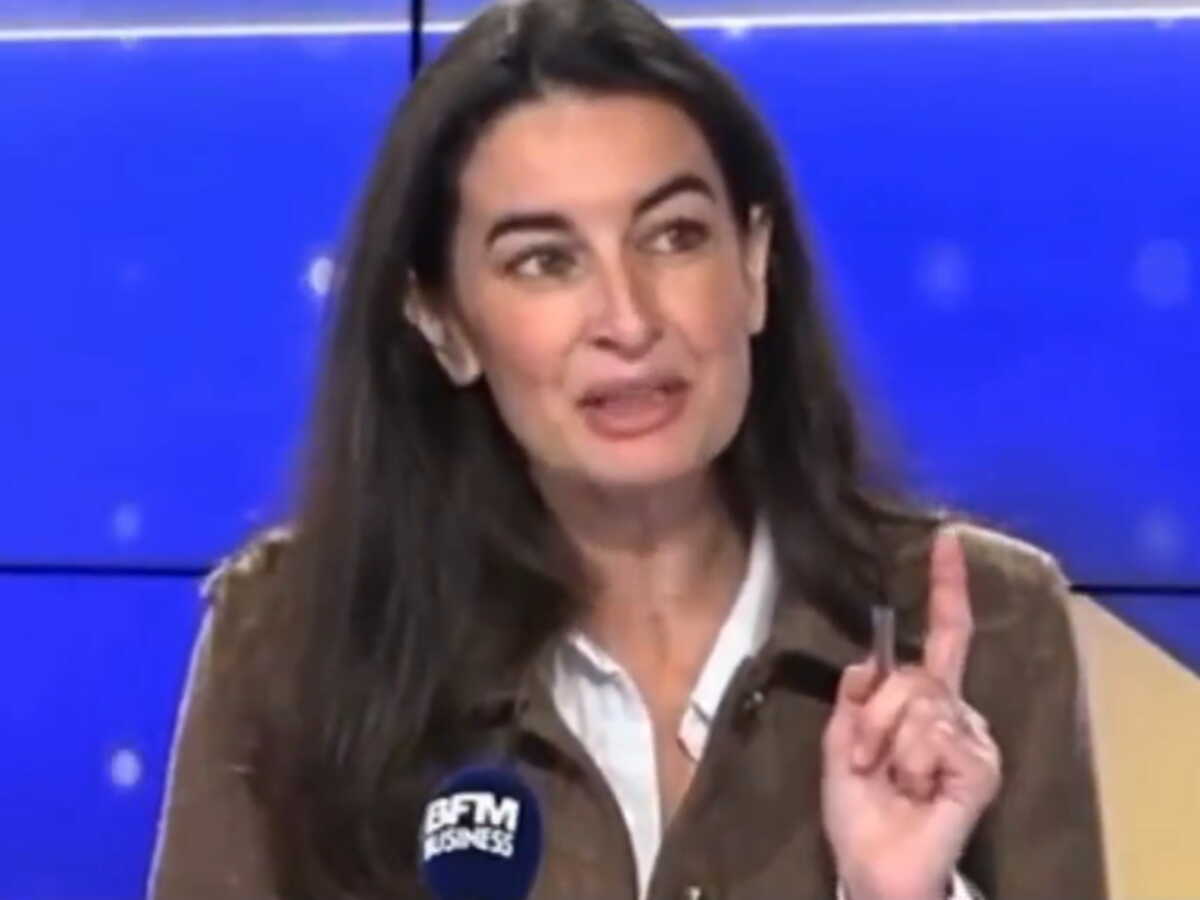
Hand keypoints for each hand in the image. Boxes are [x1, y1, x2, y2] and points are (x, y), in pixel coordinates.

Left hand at [821, 528, 1000, 899]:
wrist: (874, 867)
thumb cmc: (860, 812)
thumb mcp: (840, 744)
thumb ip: (853, 700)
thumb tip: (866, 664)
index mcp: (924, 702)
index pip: (943, 634)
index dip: (944, 589)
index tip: (945, 542)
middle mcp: (956, 712)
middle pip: (914, 674)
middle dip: (873, 715)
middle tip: (866, 760)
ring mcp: (972, 740)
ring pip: (920, 703)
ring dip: (886, 743)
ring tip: (890, 781)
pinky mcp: (980, 768)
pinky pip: (936, 737)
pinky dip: (910, 764)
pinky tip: (917, 791)